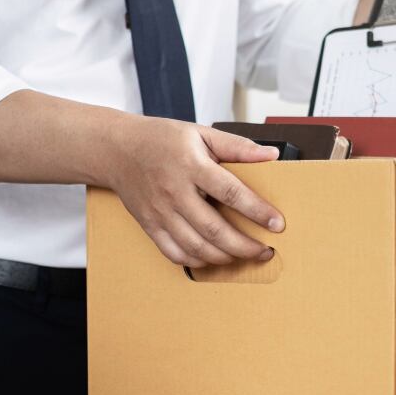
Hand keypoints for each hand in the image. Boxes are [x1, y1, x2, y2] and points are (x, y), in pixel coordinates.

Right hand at [108, 117, 283, 267]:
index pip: (230, 192)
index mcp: (191, 165)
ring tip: (245, 255)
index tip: (277, 224)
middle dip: (244, 245)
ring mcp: (160, 212)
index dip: (257, 211)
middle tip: (265, 250)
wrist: (117, 150)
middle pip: (214, 229)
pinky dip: (198, 262)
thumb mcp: (201, 133)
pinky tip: (215, 258)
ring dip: (225, 257)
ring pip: (195, 247)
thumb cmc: (162, 140)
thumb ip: (237, 146)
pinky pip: (175, 253)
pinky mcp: (150, 226)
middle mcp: (174, 192)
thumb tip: (271, 155)